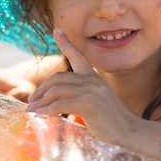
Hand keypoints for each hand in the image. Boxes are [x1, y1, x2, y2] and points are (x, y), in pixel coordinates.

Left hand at [27, 28, 136, 142]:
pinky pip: (60, 104)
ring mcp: (91, 90)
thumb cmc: (112, 120)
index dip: (66, 42)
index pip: (78, 55)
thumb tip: (58, 98)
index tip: (56, 29)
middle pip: (58, 78)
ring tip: (32, 110)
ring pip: (56, 91)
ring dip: (41, 102)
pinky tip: (41, 115)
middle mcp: (92, 80)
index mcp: (94, 77)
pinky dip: (47, 110)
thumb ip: (82, 94)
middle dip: (41, 89)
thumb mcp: (97, 100)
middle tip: (31, 100)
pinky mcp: (88, 103)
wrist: (128, 130)